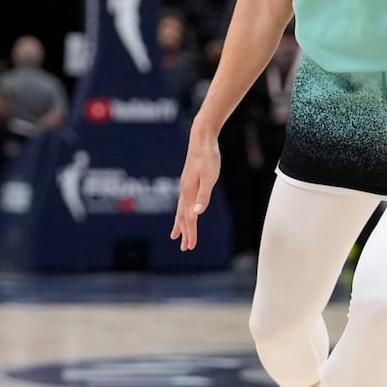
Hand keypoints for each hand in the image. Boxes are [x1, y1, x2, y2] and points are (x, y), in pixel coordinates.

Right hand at [171, 133, 220, 251]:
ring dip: (181, 224)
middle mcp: (184, 191)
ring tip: (177, 235)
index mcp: (188, 192)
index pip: (188, 218)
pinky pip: (184, 202)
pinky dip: (183, 212)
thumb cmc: (208, 158)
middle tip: (185, 248)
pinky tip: (186, 212)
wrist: (202, 139)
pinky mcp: (189, 182)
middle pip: (182, 217)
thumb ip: (203, 196)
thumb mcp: (209, 178)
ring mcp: (186, 186)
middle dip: (184, 233)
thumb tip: (196, 213)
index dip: (190, 233)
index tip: (190, 247)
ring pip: (181, 210)